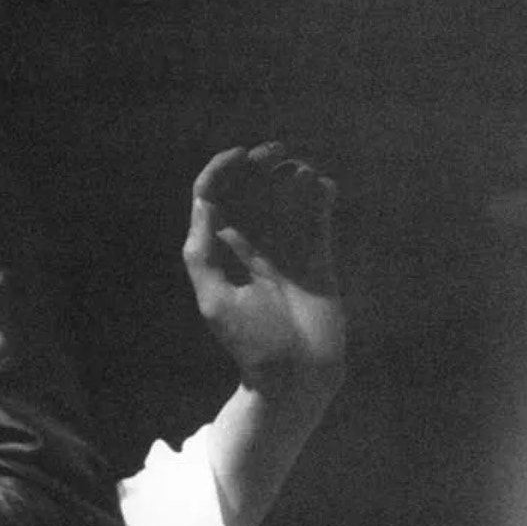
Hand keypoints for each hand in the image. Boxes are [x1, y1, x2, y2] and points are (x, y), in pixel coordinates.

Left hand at [183, 142, 345, 396]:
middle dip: (258, 165)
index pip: (212, 197)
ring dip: (291, 176)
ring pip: (284, 197)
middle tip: (276, 153)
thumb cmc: (250, 341)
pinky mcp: (317, 255)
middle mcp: (249, 243)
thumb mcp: (215, 299)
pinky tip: (322, 187)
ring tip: (299, 172)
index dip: (222, 170)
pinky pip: (318, 216)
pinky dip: (320, 195)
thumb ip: (203, 254)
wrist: (297, 372)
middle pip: (249, 190)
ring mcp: (284, 247)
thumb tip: (206, 206)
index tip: (240, 156)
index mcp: (219, 251)